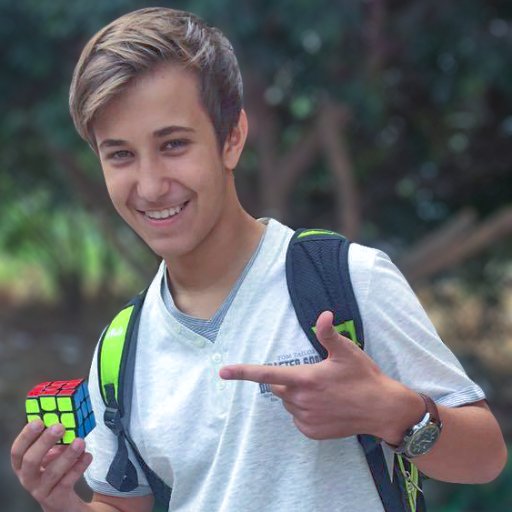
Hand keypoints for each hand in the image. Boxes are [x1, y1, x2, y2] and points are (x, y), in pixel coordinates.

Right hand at [11, 420, 91, 511]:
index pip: (17, 451)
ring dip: (67, 455)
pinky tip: (87, 456)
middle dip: (44, 442)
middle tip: (59, 427)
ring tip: (80, 441)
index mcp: (22, 466)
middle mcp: (28, 479)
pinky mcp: (57, 498)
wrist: (61, 501)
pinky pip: (67, 481)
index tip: (39, 421)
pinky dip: (79, 467)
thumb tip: (66, 420)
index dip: (26, 436)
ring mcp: (41, 490)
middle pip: (30, 461)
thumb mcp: (50, 455)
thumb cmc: (54, 470)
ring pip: (52, 473)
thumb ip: (55, 441)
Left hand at [220, 311, 419, 440]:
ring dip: (298, 396)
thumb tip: (323, 314)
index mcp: (305, 379)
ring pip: (289, 403)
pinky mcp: (312, 432)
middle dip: (289, 381)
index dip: (243, 372)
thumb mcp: (347, 352)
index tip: (223, 372)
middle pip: (280, 388)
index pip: (267, 375)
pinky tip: (326, 406)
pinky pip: (298, 418)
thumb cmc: (364, 377)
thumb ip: (329, 334)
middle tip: (315, 377)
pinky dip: (306, 411)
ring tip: (325, 392)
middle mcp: (301, 401)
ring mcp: (306, 419)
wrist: (383, 410)